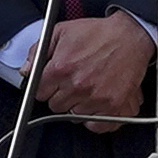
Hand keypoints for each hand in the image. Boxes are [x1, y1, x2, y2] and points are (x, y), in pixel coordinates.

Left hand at [33, 11, 153, 130]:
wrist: (130, 36)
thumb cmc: (99, 33)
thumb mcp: (62, 31)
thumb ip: (39, 50)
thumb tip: (27, 69)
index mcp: (61, 68)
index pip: (39, 93)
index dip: (46, 86)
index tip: (52, 83)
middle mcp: (77, 86)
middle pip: (55, 107)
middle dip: (61, 96)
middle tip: (72, 84)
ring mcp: (95, 98)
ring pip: (73, 116)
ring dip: (77, 106)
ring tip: (87, 90)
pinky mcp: (113, 106)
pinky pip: (95, 126)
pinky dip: (95, 119)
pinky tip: (96, 106)